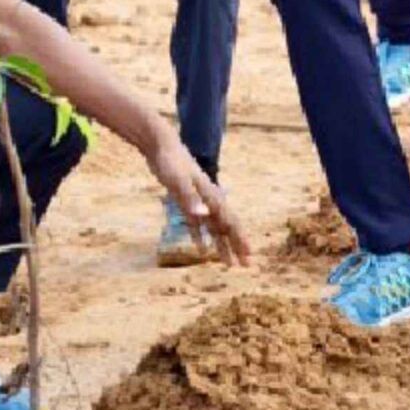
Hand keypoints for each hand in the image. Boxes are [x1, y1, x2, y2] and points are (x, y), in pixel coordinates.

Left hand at [146, 140, 250, 265]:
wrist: (160, 144)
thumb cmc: (170, 162)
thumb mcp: (177, 181)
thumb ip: (189, 198)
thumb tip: (203, 215)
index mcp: (210, 195)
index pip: (230, 221)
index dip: (240, 239)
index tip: (249, 255)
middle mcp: (208, 199)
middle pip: (227, 226)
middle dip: (237, 246)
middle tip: (246, 265)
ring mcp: (198, 200)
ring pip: (214, 227)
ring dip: (222, 245)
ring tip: (228, 263)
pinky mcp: (185, 199)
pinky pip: (197, 224)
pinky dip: (200, 236)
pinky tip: (201, 250)